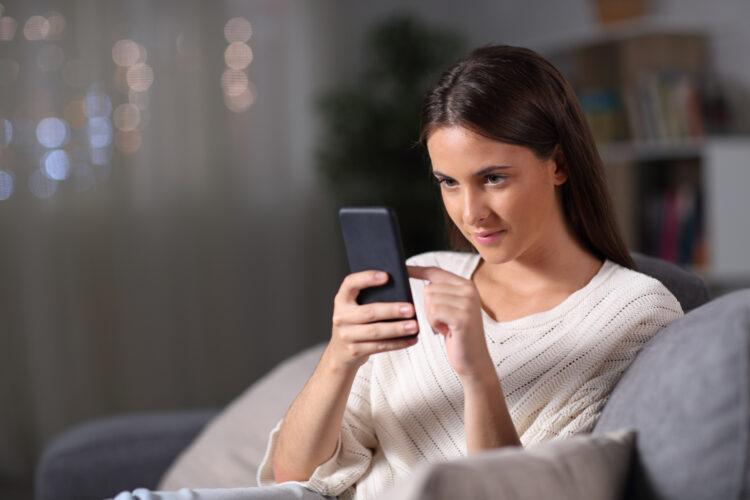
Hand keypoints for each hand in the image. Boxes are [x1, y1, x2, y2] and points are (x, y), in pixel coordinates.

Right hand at [325, 270, 419, 371]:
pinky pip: (379, 346)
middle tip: (410, 309)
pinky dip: (397, 343)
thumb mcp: (354, 307)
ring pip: (375, 331)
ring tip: (414, 326)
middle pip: (369, 312)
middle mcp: (341, 316)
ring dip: (397, 329)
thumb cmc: (354, 324)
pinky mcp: (354, 350)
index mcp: (342, 300)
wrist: (340, 352)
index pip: (350, 283)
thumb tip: (400, 285)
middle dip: (392, 310)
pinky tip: (410, 339)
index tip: (386, 276)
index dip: (367, 278)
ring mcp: (346, 335)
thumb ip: (369, 296)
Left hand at [407, 265, 492, 379]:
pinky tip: (445, 331)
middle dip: (428, 308)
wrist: (473, 360)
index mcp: (466, 285)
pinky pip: (434, 312)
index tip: (402, 268)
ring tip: (444, 326)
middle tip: (441, 322)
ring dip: (431, 317)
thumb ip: (440, 293)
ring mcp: (468, 303)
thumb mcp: (450, 309)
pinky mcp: (462, 316)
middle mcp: (469, 290)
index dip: (417, 270)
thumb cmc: (458, 335)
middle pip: (429, 288)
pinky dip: (434, 323)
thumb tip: (419, 281)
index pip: (436, 272)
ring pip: (430, 300)